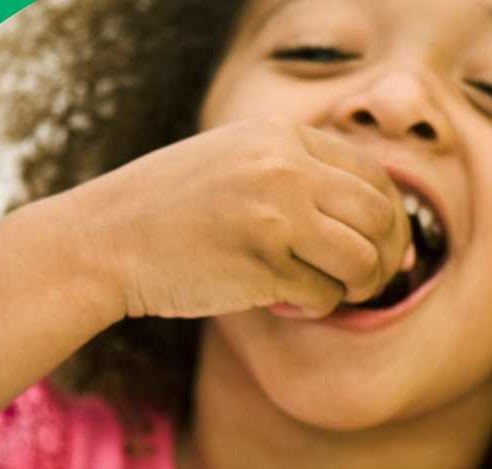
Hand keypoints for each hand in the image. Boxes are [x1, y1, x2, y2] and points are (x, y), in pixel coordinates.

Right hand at [54, 116, 411, 319]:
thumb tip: (380, 217)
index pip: (372, 174)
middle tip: (367, 279)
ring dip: (356, 287)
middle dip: (386, 256)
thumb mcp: (235, 161)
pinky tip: (284, 303)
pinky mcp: (263, 267)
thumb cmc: (169, 209)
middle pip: (380, 216)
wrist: (103, 241)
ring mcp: (275, 216)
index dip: (388, 217)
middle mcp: (285, 169)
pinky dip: (313, 307)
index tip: (381, 246)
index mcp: (280, 137)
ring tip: (328, 292)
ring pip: (363, 260)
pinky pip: (324, 295)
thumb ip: (298, 173)